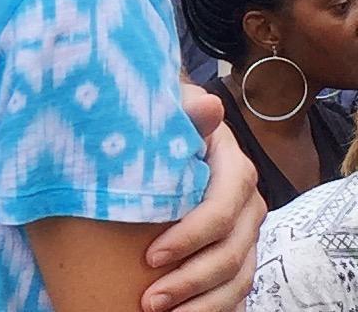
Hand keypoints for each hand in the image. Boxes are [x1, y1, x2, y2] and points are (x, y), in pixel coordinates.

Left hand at [140, 84, 260, 311]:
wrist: (173, 126)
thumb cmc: (165, 118)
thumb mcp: (171, 109)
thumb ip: (187, 111)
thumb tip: (210, 106)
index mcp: (235, 170)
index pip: (220, 214)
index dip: (189, 238)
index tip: (149, 256)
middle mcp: (249, 204)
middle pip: (230, 255)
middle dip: (189, 283)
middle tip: (149, 300)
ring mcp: (248, 231)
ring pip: (237, 279)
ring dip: (201, 304)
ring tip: (158, 311)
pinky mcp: (240, 250)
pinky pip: (237, 289)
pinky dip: (214, 307)